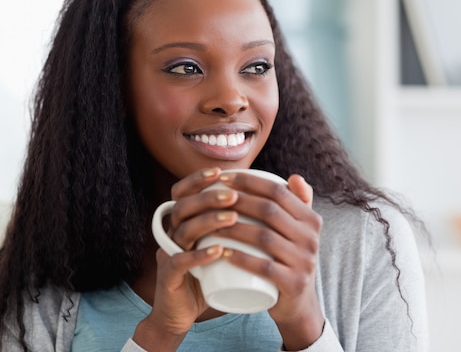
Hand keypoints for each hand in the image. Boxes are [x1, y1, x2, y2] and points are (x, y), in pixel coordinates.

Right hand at [134, 167, 239, 350]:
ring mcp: (169, 254)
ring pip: (183, 230)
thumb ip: (241, 222)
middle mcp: (173, 233)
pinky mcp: (169, 276)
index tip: (221, 172)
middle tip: (233, 195)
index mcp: (183, 221)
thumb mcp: (224, 244)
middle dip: (208, 197)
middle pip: (183, 205)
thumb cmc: (211, 273)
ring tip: (233, 217)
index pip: (183, 192)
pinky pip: (180, 262)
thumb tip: (267, 200)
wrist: (185, 312)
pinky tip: (218, 250)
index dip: (198, 179)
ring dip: (208, 221)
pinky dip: (199, 255)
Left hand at [216, 171, 324, 349]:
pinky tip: (223, 252)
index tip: (223, 178)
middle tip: (211, 199)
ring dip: (233, 229)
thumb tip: (294, 177)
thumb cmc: (289, 260)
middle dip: (237, 201)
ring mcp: (305, 262)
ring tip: (210, 225)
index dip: (250, 182)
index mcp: (311, 220)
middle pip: (269, 212)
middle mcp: (311, 238)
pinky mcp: (294, 283)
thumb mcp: (299, 232)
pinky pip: (265, 268)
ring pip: (264, 238)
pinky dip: (242, 259)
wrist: (298, 304)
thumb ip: (298, 204)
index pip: (279, 192)